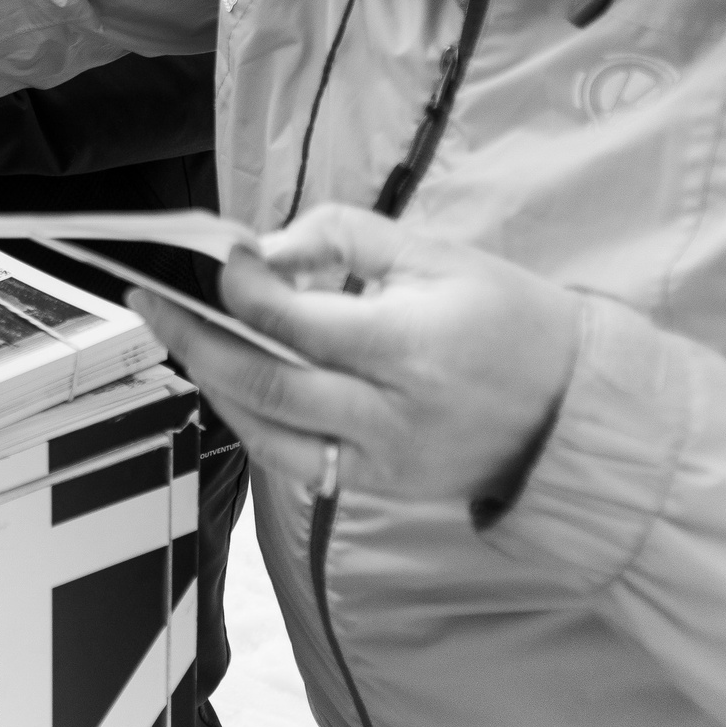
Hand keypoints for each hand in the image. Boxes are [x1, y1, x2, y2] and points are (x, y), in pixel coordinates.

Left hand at [129, 204, 582, 502]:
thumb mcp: (436, 254)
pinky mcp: (378, 488)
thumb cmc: (510, 319)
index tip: (229, 257)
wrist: (578, 414)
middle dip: (191, 338)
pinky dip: (249, 421)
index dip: (245, 287)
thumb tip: (266, 250)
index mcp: (411, 348)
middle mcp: (390, 415)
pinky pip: (293, 462)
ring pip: (264, 432)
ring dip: (209, 383)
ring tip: (176, 337)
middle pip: (262, 383)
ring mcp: (382, 461)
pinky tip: (226, 383)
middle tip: (147, 301)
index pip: (296, 323)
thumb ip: (344, 238)